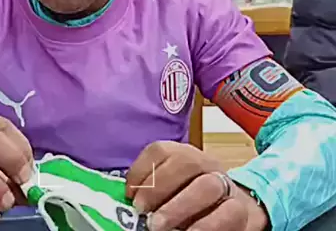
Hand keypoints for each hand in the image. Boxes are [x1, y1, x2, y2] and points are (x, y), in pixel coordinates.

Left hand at [126, 141, 268, 230]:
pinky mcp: (243, 210)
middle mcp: (206, 164)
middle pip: (185, 162)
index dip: (141, 171)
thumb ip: (153, 188)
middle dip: (159, 187)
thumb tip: (129, 200)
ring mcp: (226, 185)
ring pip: (207, 186)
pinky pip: (228, 214)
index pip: (160, 150)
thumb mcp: (172, 187)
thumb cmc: (192, 197)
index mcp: (183, 154)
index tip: (129, 195)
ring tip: (159, 227)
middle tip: (143, 212)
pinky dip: (206, 226)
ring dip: (180, 207)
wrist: (237, 208)